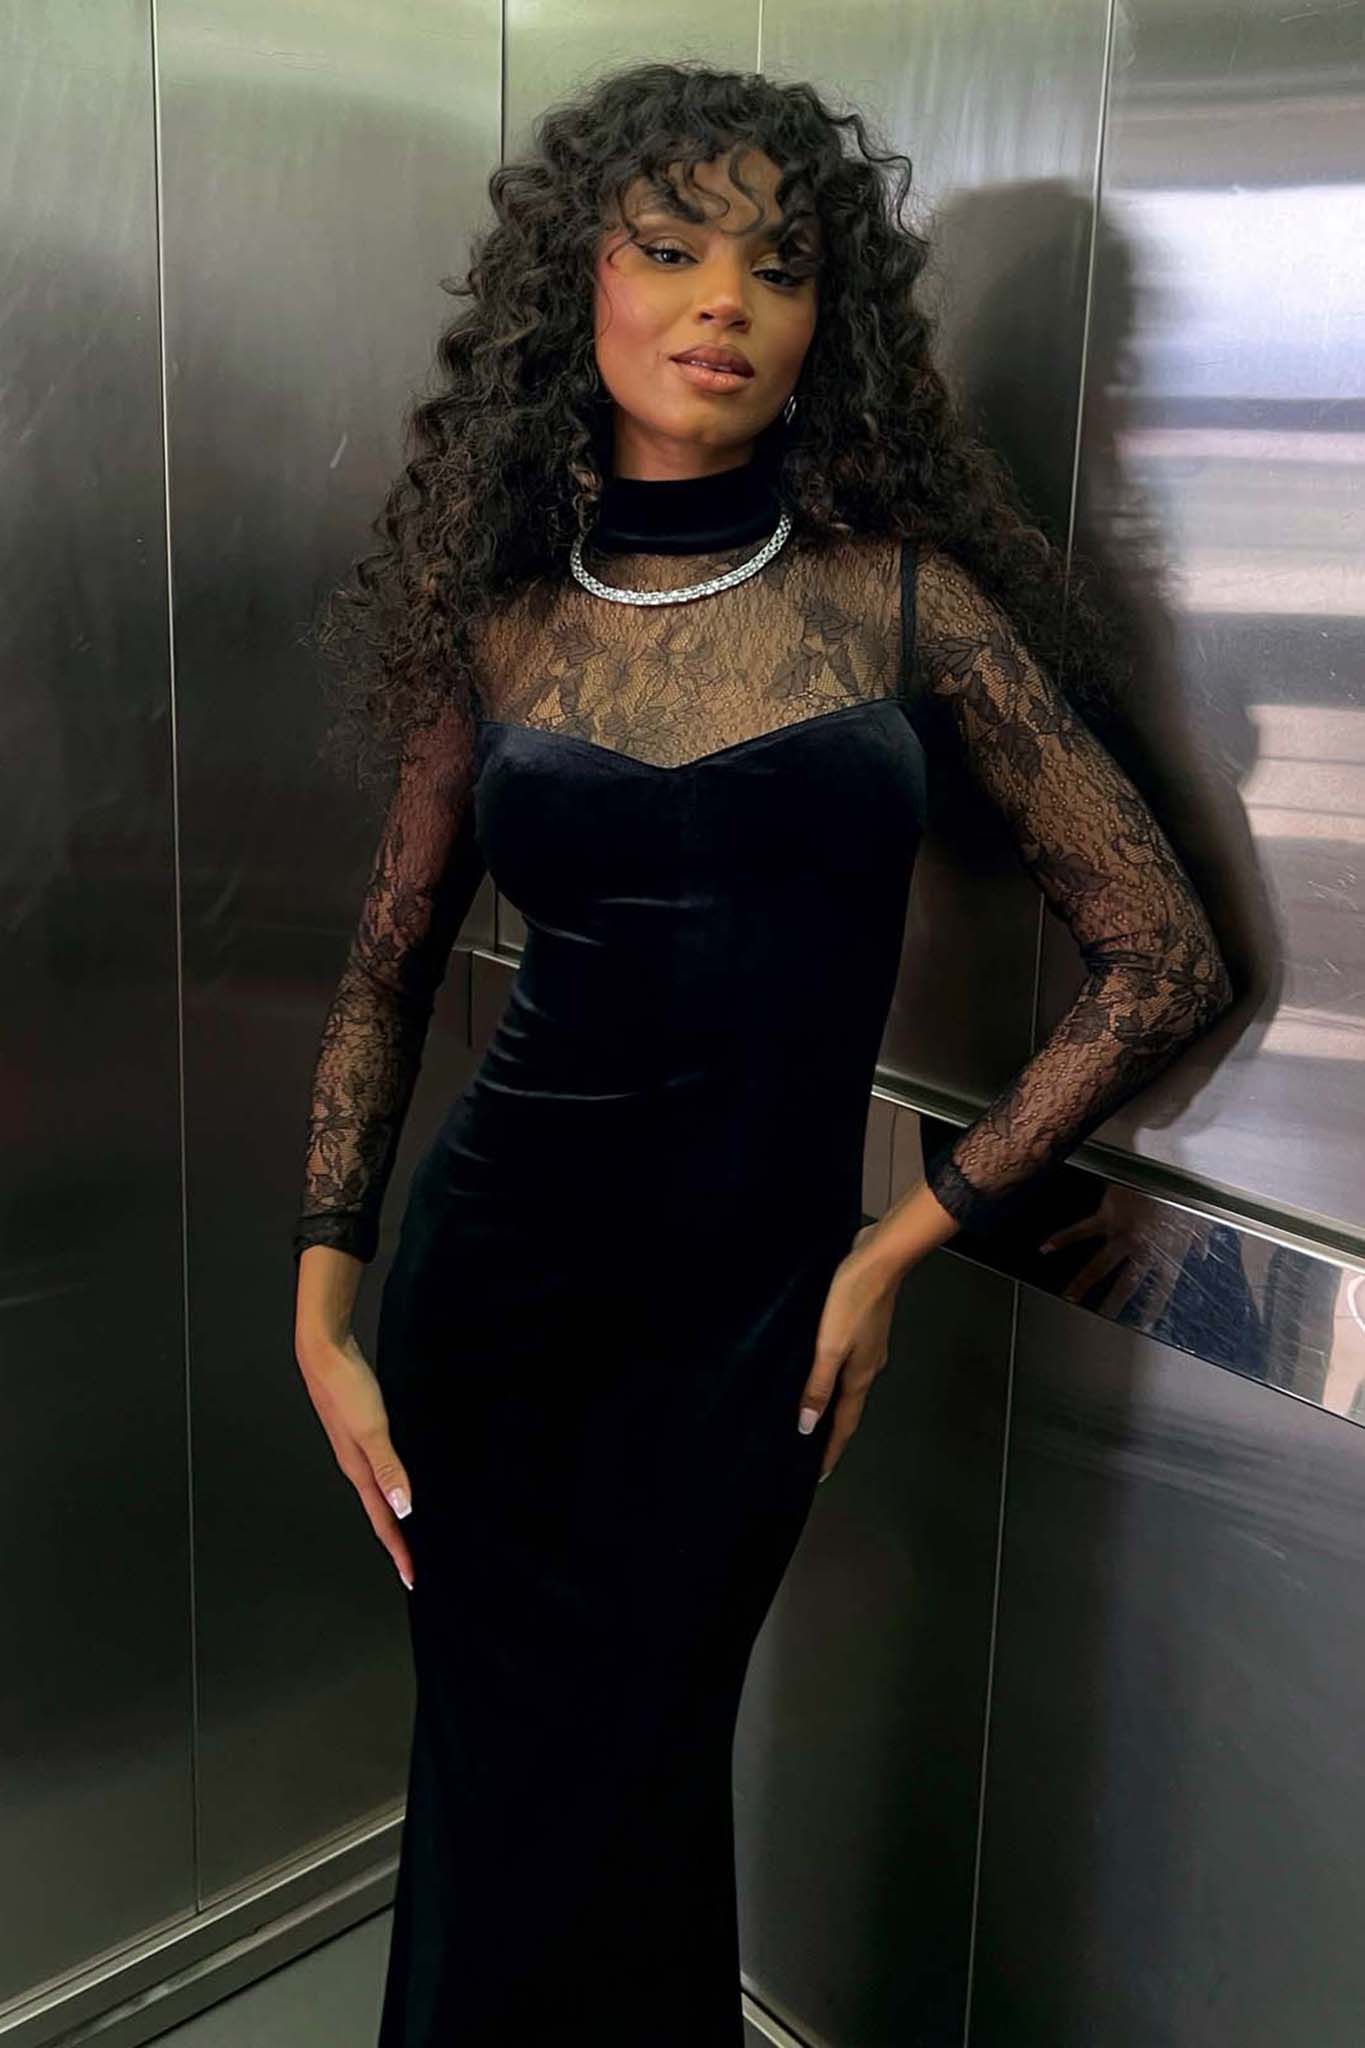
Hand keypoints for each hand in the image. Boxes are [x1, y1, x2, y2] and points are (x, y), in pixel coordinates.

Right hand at [294, 1328, 415, 1589]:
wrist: (324, 1351)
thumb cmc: (344, 1387)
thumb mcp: (372, 1430)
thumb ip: (389, 1469)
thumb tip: (402, 1509)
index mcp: (357, 1469)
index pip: (382, 1520)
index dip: (398, 1550)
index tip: (411, 1576)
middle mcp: (354, 1463)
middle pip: (378, 1512)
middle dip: (394, 1541)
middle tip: (409, 1564)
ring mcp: (355, 1446)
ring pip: (377, 1491)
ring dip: (391, 1514)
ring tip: (405, 1532)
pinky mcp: (359, 1428)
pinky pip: (378, 1467)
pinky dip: (390, 1483)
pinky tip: (396, 1479)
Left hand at [798, 1223, 902, 1483]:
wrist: (880, 1257)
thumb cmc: (855, 1296)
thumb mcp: (829, 1345)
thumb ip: (817, 1385)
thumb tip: (808, 1425)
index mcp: (860, 1374)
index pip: (844, 1423)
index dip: (831, 1449)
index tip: (820, 1473)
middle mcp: (868, 1365)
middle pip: (848, 1408)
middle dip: (832, 1431)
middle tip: (814, 1451)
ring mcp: (868, 1346)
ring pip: (848, 1385)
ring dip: (832, 1403)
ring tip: (814, 1416)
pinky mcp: (862, 1326)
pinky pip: (846, 1362)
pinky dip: (833, 1376)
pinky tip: (821, 1369)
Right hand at [1040, 1183, 1212, 1320]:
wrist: (1165, 1166)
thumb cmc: (1183, 1191)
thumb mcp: (1199, 1217)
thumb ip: (1200, 1239)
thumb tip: (1203, 1252)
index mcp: (1167, 1250)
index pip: (1162, 1286)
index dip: (1154, 1306)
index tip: (1145, 1323)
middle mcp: (1143, 1248)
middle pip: (1127, 1283)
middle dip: (1113, 1303)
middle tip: (1101, 1318)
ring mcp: (1122, 1234)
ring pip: (1099, 1264)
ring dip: (1083, 1282)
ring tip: (1070, 1296)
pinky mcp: (1106, 1216)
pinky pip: (1081, 1231)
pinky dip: (1062, 1239)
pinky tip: (1046, 1249)